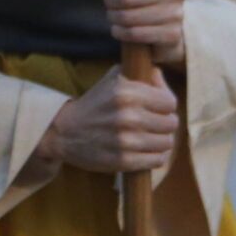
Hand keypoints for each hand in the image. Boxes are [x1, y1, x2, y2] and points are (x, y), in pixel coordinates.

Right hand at [33, 67, 179, 176]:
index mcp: (126, 92)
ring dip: (160, 141)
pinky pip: (157, 160)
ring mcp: (126, 140)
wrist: (64, 132)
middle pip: (171, 123)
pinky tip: (144, 150)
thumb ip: (140, 74)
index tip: (157, 108)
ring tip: (148, 137)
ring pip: (167, 143)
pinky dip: (154, 156)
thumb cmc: (94, 104)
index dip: (165, 105)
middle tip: (152, 124)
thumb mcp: (113, 80)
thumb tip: (160, 75)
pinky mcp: (123, 161)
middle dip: (164, 124)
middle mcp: (128, 115)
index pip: (170, 102)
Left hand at [95, 0, 186, 66]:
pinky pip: (135, 34)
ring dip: (114, 16)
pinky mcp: (172, 35)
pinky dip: (120, 32)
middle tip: (109, 1)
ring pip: (128, 17)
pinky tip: (118, 28)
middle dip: (111, 0)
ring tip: (113, 14)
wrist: (168, 20)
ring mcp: (177, 14)